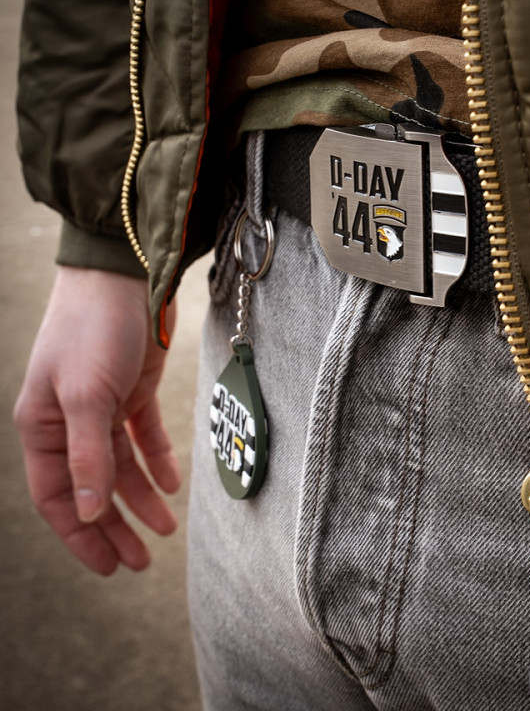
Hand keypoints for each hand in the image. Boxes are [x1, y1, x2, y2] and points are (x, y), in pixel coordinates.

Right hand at [14, 266, 180, 574]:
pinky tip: (172, 484)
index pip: (58, 496)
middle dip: (115, 526)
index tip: (109, 567)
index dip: (81, 535)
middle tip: (142, 561)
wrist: (127, 276)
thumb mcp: (87, 395)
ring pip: (121, 467)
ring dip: (141, 498)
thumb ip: (89, 454)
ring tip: (165, 530)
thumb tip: (90, 512)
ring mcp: (104, 406)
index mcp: (43, 425)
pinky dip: (157, 460)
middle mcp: (71, 421)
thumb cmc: (94, 330)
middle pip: (92, 488)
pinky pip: (144, 437)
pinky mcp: (135, 391)